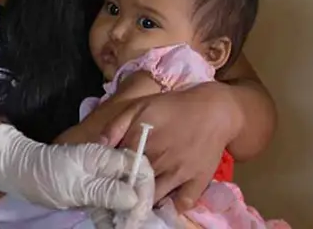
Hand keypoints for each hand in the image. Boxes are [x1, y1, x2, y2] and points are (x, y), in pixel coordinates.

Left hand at [0, 124, 151, 212]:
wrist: (18, 173)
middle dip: (136, 206)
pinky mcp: (89, 193)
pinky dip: (111, 218)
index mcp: (104, 157)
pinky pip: (108, 205)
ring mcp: (98, 180)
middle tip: (129, 227)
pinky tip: (111, 228)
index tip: (138, 213)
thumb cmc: (46, 175)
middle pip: (134, 184)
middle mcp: (105, 166)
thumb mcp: (76, 186)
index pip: (139, 167)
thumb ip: (106, 191)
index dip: (145, 189)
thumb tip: (134, 198)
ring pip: (122, 197)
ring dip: (125, 215)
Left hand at [99, 83, 239, 209]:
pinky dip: (174, 206)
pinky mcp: (198, 180)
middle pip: (135, 186)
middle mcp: (158, 160)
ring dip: (147, 200)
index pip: (118, 168)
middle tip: (123, 192)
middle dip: (127, 191)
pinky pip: (183, 203)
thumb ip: (116, 126)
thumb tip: (99, 146)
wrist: (212, 109)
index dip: (111, 175)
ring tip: (140, 200)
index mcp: (141, 143)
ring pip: (156, 198)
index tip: (108, 179)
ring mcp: (179, 173)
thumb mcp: (139, 107)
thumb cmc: (172, 106)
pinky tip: (167, 201)